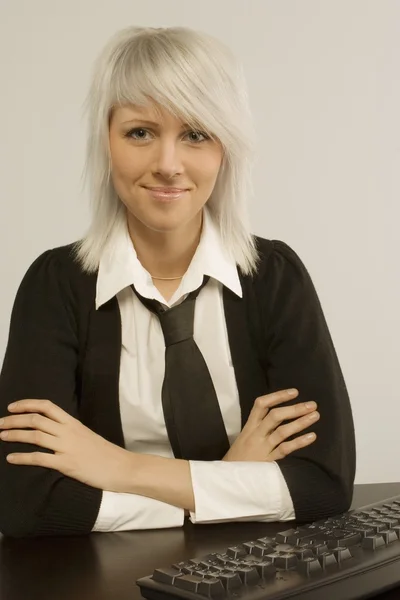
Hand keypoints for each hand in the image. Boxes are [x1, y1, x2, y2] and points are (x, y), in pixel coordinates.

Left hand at [0, 399, 131, 491]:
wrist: (121, 467)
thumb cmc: (105, 453)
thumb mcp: (87, 435)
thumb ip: (69, 431)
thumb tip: (53, 430)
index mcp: (73, 423)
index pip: (47, 406)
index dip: (27, 404)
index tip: (12, 407)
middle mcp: (68, 431)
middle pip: (36, 419)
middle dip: (14, 420)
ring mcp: (67, 447)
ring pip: (35, 435)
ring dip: (14, 434)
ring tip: (1, 435)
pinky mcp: (66, 464)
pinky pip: (39, 458)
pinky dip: (22, 457)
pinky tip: (11, 458)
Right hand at [223, 389, 318, 461]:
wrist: (228, 478)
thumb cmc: (238, 457)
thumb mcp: (244, 437)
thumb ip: (259, 427)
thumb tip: (280, 415)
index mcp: (250, 426)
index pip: (262, 404)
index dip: (278, 396)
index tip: (294, 392)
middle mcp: (256, 434)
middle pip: (275, 416)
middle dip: (295, 408)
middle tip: (312, 404)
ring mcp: (262, 447)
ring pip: (282, 431)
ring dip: (300, 422)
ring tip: (315, 416)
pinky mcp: (268, 462)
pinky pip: (285, 449)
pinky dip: (299, 442)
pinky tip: (311, 437)